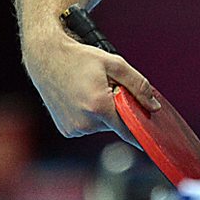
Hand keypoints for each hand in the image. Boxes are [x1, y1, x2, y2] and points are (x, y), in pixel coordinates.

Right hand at [22, 30, 158, 146]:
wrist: (46, 58)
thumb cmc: (79, 58)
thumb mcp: (115, 64)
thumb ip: (138, 86)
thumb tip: (154, 106)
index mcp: (99, 106)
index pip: (129, 129)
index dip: (141, 131)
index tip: (152, 141)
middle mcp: (85, 122)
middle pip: (115, 124)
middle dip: (118, 109)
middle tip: (106, 88)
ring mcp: (74, 128)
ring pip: (102, 126)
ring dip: (102, 113)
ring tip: (89, 91)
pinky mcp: (67, 131)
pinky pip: (88, 127)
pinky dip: (89, 116)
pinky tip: (80, 100)